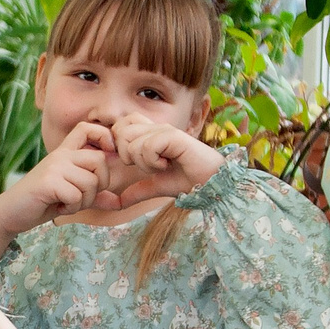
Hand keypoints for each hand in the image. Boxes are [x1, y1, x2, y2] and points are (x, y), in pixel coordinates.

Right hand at [0, 124, 122, 234]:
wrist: (10, 213)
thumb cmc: (42, 202)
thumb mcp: (73, 196)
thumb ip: (95, 195)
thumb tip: (120, 201)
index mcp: (65, 153)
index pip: (87, 128)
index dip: (104, 136)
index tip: (107, 154)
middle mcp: (60, 155)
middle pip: (99, 160)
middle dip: (98, 185)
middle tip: (80, 196)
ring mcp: (54, 167)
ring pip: (90, 182)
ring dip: (83, 202)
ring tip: (65, 203)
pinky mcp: (48, 182)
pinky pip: (77, 196)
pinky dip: (71, 208)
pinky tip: (58, 207)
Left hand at [104, 110, 222, 203]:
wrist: (211, 183)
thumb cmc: (188, 180)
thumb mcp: (156, 186)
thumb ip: (136, 191)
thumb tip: (117, 203)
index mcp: (151, 134)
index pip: (121, 125)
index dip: (119, 144)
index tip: (133, 163)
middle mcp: (156, 127)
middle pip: (121, 131)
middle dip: (127, 155)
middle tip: (148, 166)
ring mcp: (165, 130)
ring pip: (132, 142)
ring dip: (143, 162)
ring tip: (162, 166)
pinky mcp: (173, 136)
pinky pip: (147, 147)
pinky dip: (153, 162)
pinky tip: (167, 165)